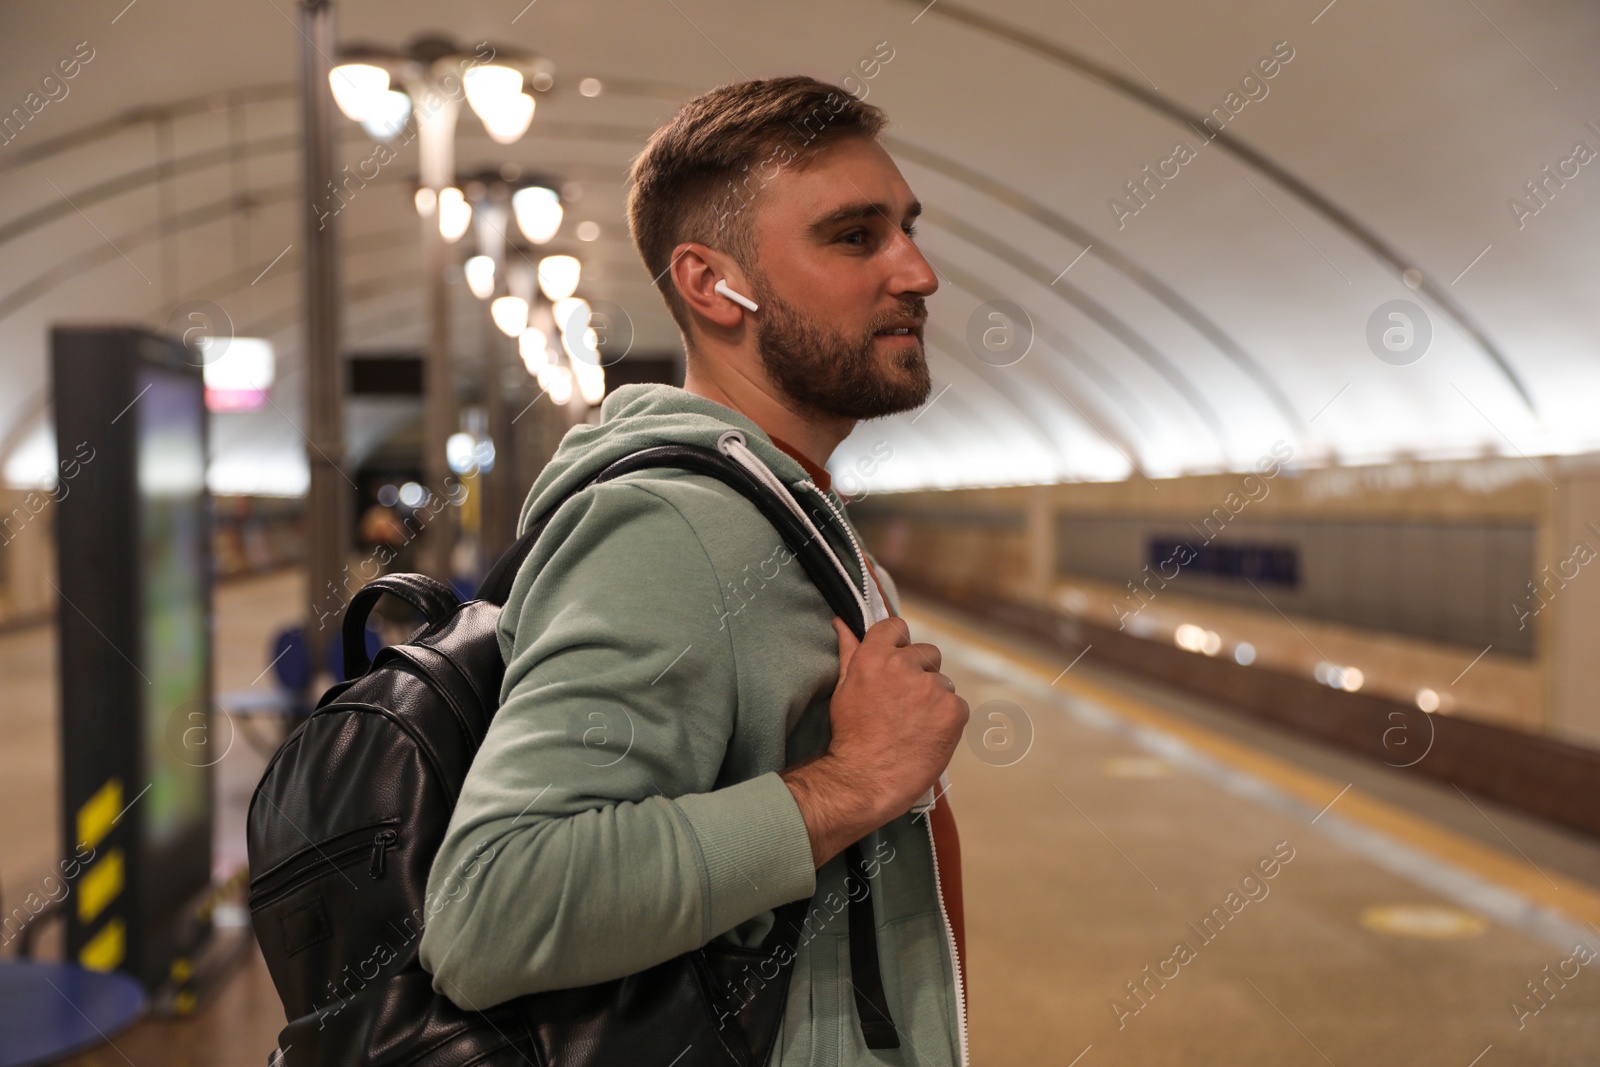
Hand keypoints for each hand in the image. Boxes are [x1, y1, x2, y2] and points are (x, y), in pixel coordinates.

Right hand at [781, 617, 968, 867]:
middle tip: (905, 704)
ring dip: (934, 699)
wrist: (866, 779)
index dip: (900, 645)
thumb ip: (849, 651)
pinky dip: (948, 720)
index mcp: (875, 656)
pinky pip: (958, 706)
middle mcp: (905, 665)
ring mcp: (932, 687)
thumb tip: (842, 622)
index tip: (897, 663)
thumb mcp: (843, 689)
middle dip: (920, 674)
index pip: (897, 627)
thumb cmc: (850, 736)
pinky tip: (929, 736)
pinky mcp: (953, 710)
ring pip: (943, 683)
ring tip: (915, 725)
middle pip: (927, 654)